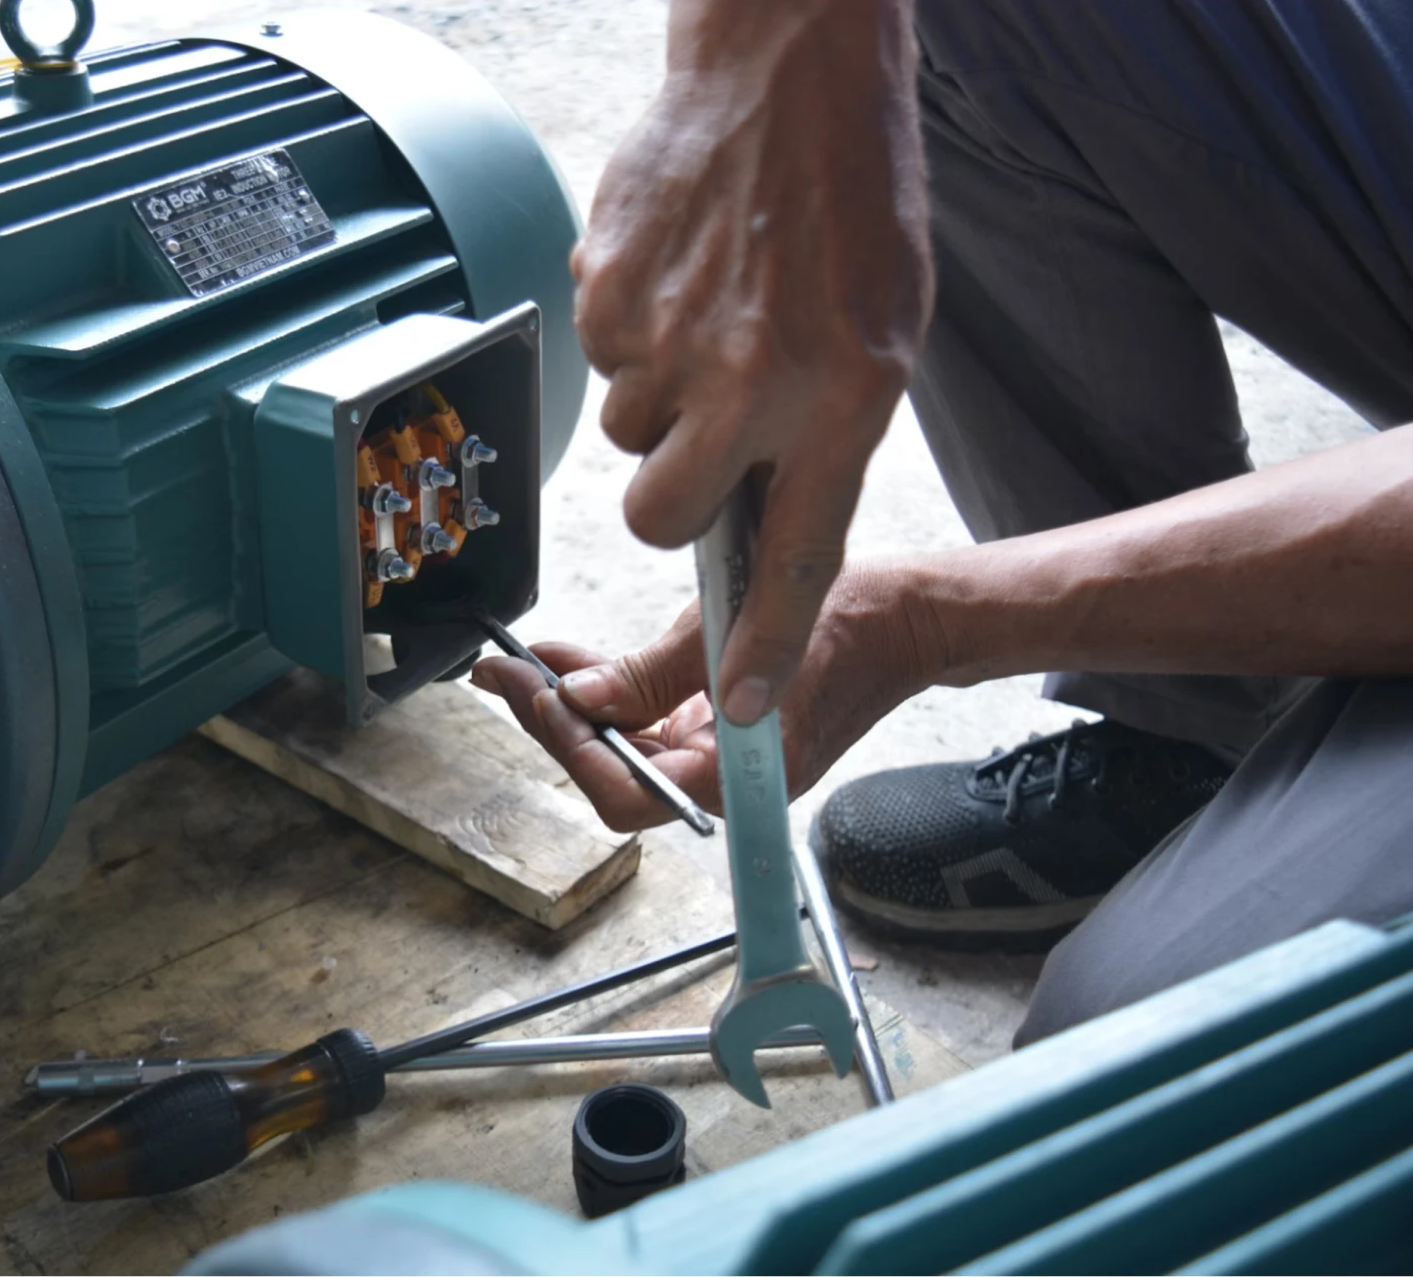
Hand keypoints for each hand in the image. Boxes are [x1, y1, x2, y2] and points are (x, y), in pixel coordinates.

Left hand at [471, 564, 938, 830]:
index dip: (571, 749)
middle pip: (616, 775)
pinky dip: (610, 694)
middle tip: (504, 678)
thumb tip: (576, 698)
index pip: (628, 792)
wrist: (908, 619)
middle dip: (555, 726)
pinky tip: (571, 662)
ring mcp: (723, 760)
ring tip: (522, 666)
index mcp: (741, 778)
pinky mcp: (720, 731)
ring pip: (627, 750)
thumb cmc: (849, 625)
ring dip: (573, 709)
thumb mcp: (734, 631)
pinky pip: (651, 724)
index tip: (533, 697)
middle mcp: (727, 782)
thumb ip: (650, 673)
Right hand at [573, 0, 930, 723]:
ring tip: (708, 313)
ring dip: (655, 397)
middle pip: (659, 514)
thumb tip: (752, 516)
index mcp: (843, 394)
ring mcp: (669, 334)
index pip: (796, 553)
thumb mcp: (882, 334)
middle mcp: (752, 376)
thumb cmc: (849, 198)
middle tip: (701, 433)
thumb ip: (824, 436)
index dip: (760, 640)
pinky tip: (676, 272)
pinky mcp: (606, 289)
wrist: (787, 68)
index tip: (738, 707)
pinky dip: (628, 332)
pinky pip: (598, 360)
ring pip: (624, 434)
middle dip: (668, 492)